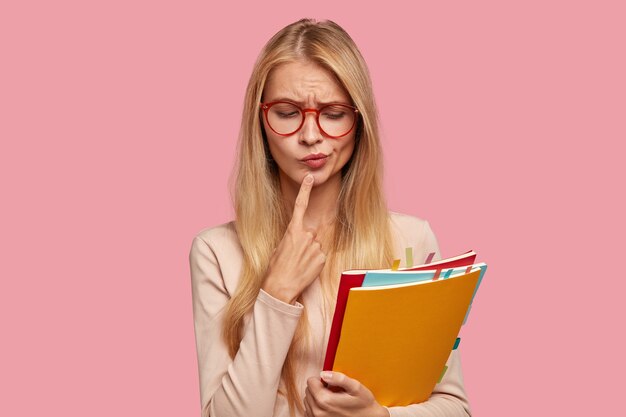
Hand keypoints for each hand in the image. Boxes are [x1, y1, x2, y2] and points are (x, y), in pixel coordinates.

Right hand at [262, 174, 326, 303]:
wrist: (280, 288)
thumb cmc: (275, 268)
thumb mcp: (279, 248)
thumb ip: (292, 238)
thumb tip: (300, 238)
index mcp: (292, 230)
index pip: (300, 206)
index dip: (305, 190)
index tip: (310, 178)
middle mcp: (306, 236)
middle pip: (310, 234)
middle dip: (304, 243)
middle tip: (294, 257)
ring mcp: (316, 247)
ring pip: (315, 246)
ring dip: (309, 253)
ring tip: (299, 265)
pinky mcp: (322, 258)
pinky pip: (320, 256)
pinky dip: (314, 262)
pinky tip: (305, 270)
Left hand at [303, 371, 388, 416]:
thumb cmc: (363, 405)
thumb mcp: (355, 387)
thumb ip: (339, 378)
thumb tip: (323, 373)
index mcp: (325, 401)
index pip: (310, 382)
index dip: (320, 380)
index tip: (329, 384)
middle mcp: (318, 412)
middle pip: (308, 391)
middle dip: (318, 388)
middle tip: (332, 392)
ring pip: (308, 401)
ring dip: (316, 398)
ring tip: (332, 400)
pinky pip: (309, 412)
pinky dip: (316, 407)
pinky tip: (328, 408)